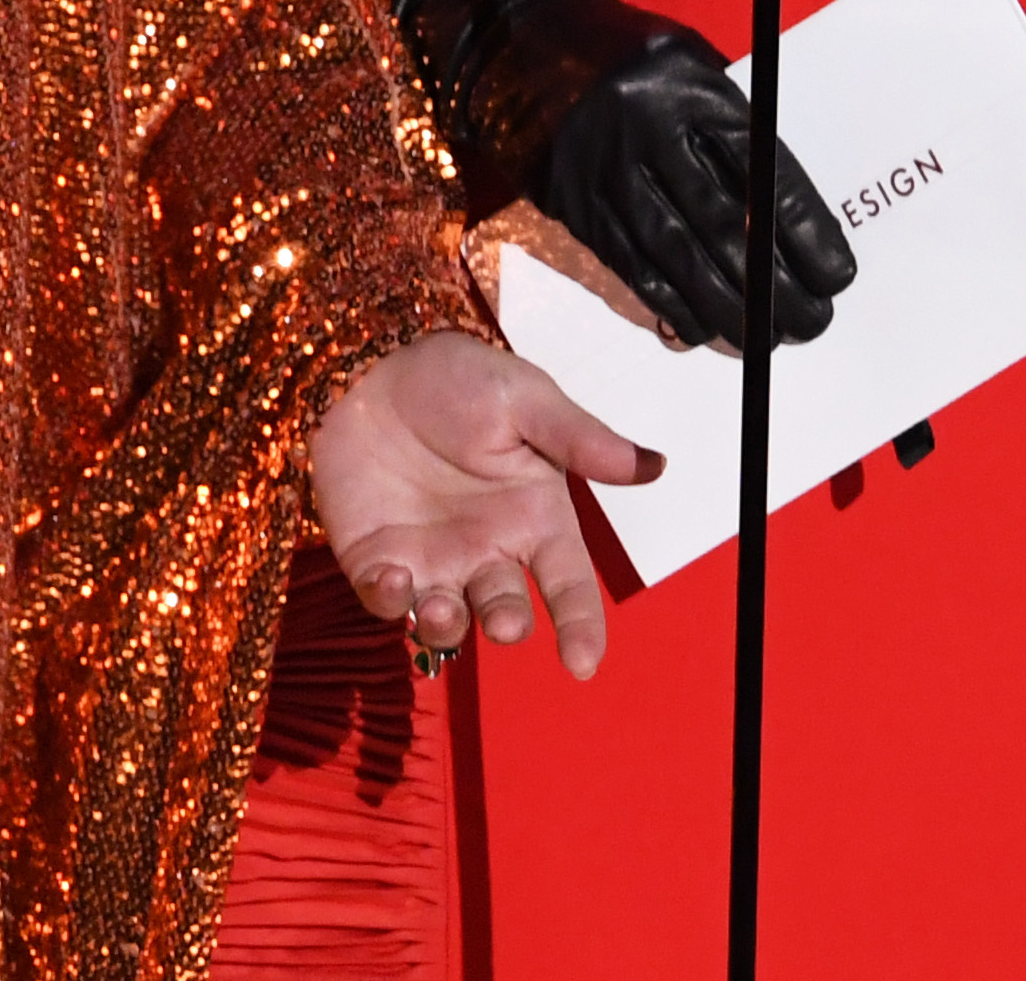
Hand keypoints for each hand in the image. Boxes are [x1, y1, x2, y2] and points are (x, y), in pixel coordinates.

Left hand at [307, 331, 656, 678]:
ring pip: (447, 621)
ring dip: (447, 626)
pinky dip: (389, 602)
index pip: (568, 585)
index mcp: (534, 517)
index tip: (582, 665)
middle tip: (504, 623)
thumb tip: (652, 466)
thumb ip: (579, 438)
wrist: (373, 360)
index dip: (580, 627)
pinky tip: (392, 580)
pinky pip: (385, 600)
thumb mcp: (524, 399)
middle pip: (507, 611)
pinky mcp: (376, 560)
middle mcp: (486, 550)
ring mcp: (430, 560)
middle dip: (507, 625)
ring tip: (442, 608)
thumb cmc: (455, 377)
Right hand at [544, 26, 853, 353]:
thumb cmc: (628, 55)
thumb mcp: (689, 62)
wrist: (519, 41)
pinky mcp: (570, 200)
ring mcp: (602, 166)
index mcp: (687, 84)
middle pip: (722, 221)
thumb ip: (731, 125)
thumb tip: (782, 212)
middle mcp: (644, 125)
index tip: (836, 272)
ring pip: (675, 254)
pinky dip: (668, 302)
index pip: (760, 168)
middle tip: (812, 320)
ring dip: (726, 306)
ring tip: (765, 338)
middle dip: (773, 283)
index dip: (803, 228)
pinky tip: (701, 327)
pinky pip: (628, 263)